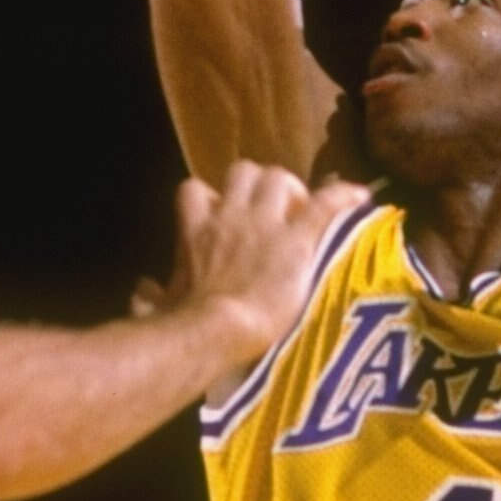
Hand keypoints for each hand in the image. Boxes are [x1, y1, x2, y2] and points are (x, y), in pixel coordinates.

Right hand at [133, 161, 368, 359]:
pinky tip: (359, 197)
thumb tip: (141, 290)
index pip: (194, 190)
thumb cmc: (182, 323)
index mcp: (196, 230)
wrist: (214, 329)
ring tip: (302, 209)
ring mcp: (265, 223)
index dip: (211, 197)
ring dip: (292, 189)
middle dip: (259, 184)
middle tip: (272, 210)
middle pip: (243, 171)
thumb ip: (150, 296)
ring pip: (279, 177)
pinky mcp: (297, 238)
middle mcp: (230, 216)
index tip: (223, 214)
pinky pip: (324, 203)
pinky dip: (343, 196)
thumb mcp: (158, 306)